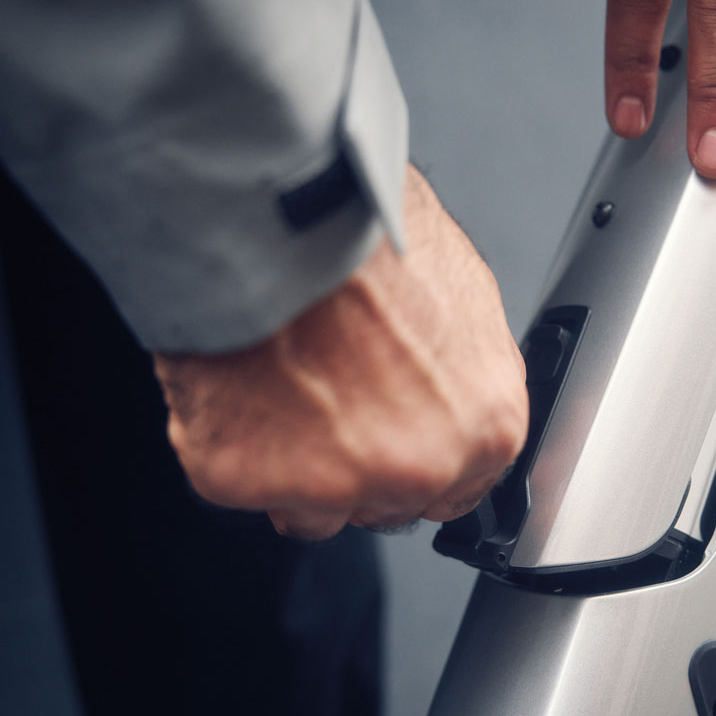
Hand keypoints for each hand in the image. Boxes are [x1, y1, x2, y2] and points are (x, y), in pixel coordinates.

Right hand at [154, 165, 528, 538]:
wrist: (277, 209)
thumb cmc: (368, 236)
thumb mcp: (463, 296)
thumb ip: (464, 374)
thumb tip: (450, 390)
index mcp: (488, 428)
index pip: (459, 490)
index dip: (418, 463)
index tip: (392, 440)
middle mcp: (420, 468)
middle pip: (385, 502)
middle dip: (357, 461)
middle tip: (329, 391)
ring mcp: (334, 483)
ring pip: (312, 506)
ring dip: (292, 462)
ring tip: (280, 380)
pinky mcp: (246, 477)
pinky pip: (235, 481)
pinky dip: (228, 440)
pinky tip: (239, 379)